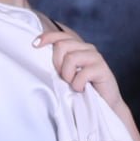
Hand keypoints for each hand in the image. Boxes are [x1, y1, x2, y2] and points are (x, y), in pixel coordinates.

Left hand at [33, 22, 139, 140]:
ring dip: (67, 75)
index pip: (60, 35)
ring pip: (70, 58)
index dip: (46, 37)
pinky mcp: (102, 68)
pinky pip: (82, 73)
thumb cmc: (82, 90)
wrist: (104, 105)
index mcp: (77, 47)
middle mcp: (86, 48)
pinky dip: (78, 84)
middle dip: (57, 63)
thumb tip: (39, 55)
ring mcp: (95, 57)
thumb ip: (57, 64)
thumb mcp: (65, 75)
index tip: (34, 45)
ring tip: (73, 84)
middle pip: (62, 45)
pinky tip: (82, 89)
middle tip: (63, 78)